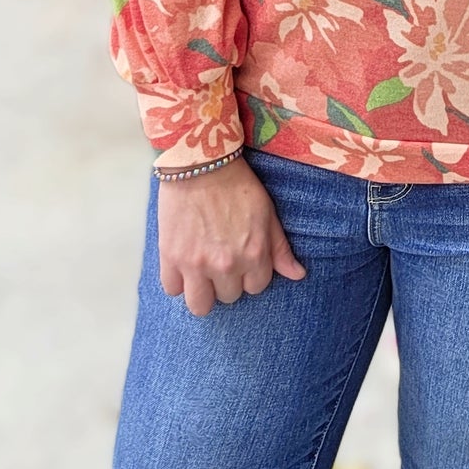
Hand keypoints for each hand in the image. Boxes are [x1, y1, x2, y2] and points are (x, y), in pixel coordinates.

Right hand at [157, 155, 305, 316]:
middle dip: (227, 281)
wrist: (201, 163)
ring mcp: (196, 264)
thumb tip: (298, 275)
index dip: (250, 273)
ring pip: (200, 305)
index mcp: (254, 254)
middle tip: (221, 258)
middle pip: (229, 297)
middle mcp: (226, 265)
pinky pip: (172, 289)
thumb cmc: (237, 184)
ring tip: (201, 270)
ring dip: (202, 290)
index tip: (242, 259)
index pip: (256, 287)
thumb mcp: (267, 212)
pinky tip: (183, 262)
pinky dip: (177, 280)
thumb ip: (279, 248)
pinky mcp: (171, 257)